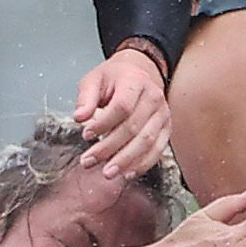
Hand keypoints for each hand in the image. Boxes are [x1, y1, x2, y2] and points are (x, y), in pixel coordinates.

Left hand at [71, 48, 171, 178]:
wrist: (138, 74)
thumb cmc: (114, 79)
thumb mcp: (94, 80)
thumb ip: (86, 98)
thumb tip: (79, 117)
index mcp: (135, 81)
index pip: (122, 106)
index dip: (103, 124)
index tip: (86, 135)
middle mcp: (153, 97)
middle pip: (133, 127)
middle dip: (109, 148)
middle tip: (88, 161)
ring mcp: (162, 114)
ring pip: (147, 141)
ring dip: (126, 160)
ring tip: (107, 172)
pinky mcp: (166, 128)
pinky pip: (157, 150)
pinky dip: (143, 164)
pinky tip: (127, 173)